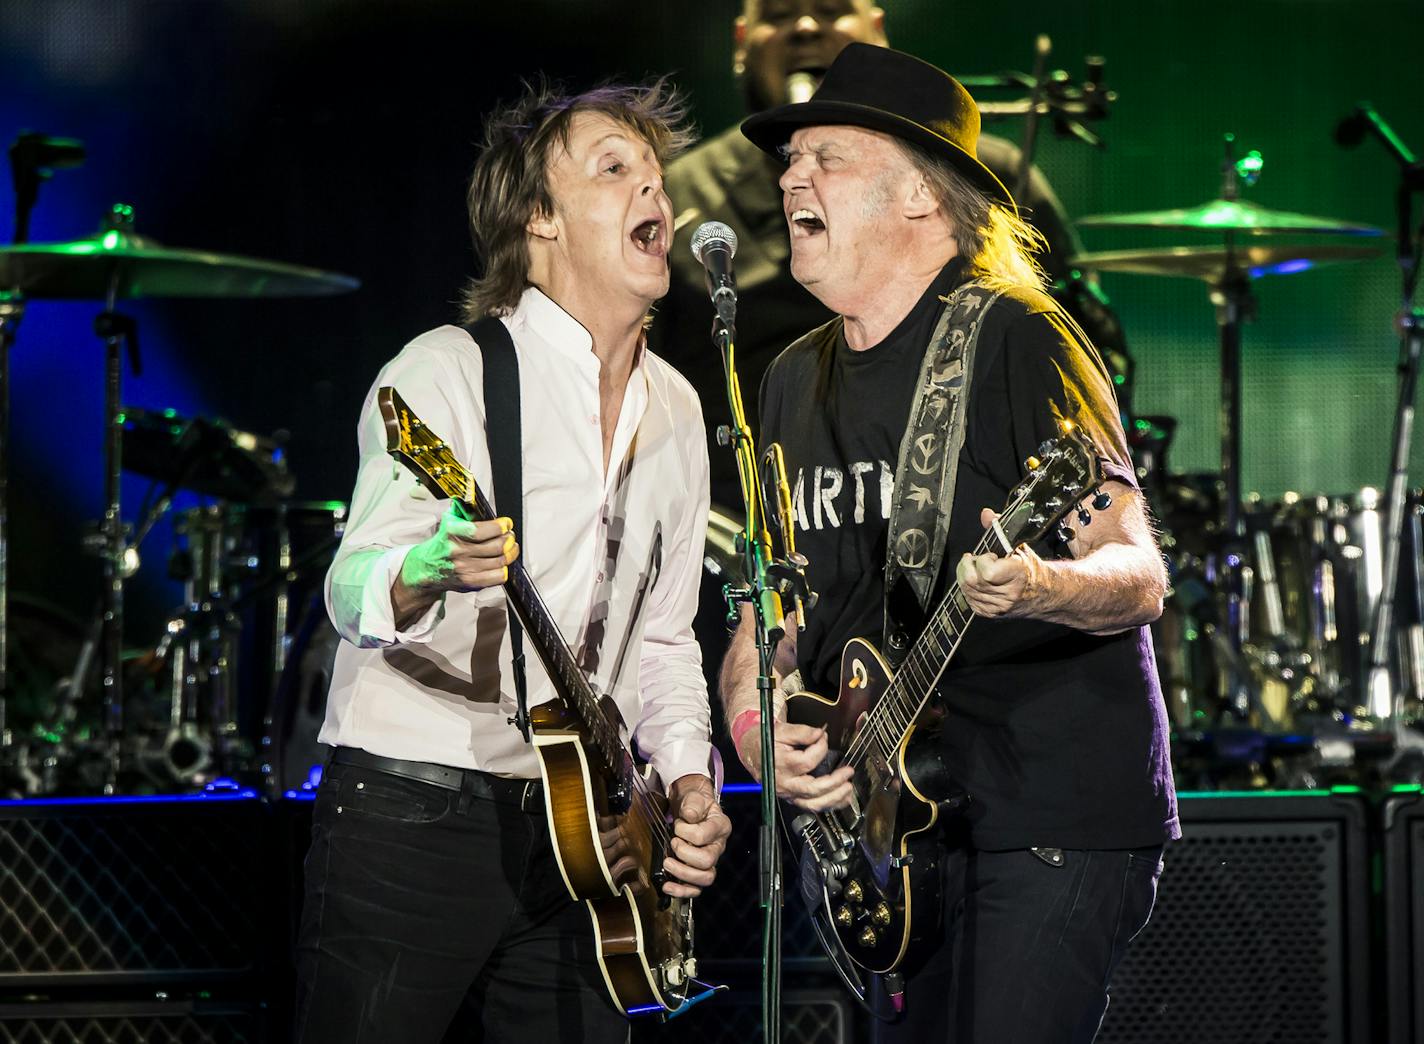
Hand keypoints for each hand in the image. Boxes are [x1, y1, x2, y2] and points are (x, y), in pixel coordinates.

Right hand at [402, 509, 518, 595]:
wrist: (427, 568)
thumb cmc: (442, 544)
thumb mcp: (448, 522)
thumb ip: (462, 510)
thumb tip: (474, 498)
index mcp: (452, 533)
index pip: (482, 530)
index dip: (500, 526)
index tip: (506, 524)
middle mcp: (458, 551)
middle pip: (496, 546)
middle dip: (508, 538)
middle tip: (509, 535)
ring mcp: (464, 568)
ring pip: (500, 560)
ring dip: (510, 552)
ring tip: (510, 547)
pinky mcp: (470, 582)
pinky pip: (497, 576)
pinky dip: (504, 569)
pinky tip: (502, 563)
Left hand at [661, 775, 731, 897]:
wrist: (692, 808)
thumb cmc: (695, 804)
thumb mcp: (695, 797)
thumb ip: (693, 804)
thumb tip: (689, 816)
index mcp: (720, 826)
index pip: (703, 836)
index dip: (686, 832)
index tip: (678, 825)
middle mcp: (718, 846)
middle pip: (707, 860)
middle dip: (684, 854)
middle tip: (673, 843)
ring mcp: (710, 861)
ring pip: (705, 878)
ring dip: (683, 873)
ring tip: (668, 863)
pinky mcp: (699, 872)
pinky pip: (696, 889)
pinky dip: (681, 890)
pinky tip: (667, 886)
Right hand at [735, 717, 853, 811]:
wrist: (752, 751)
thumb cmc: (766, 741)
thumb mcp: (781, 730)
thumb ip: (801, 732)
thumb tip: (820, 733)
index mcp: (780, 764)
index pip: (807, 761)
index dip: (820, 748)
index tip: (824, 738)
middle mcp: (783, 783)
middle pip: (812, 788)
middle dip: (834, 782)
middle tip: (847, 772)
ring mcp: (787, 793)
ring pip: (812, 803)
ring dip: (833, 798)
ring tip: (848, 789)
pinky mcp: (791, 798)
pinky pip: (810, 806)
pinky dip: (828, 804)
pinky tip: (841, 799)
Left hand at [957, 507, 1049, 618]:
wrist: (1047, 594)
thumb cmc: (1033, 570)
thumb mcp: (1020, 546)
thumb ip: (1001, 530)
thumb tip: (986, 514)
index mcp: (1018, 576)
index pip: (988, 572)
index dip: (984, 560)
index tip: (990, 555)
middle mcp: (1008, 594)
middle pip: (971, 580)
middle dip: (969, 565)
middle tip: (976, 560)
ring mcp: (998, 606)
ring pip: (966, 590)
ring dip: (967, 575)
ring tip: (978, 569)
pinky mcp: (990, 614)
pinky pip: (968, 599)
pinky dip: (969, 588)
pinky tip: (978, 581)